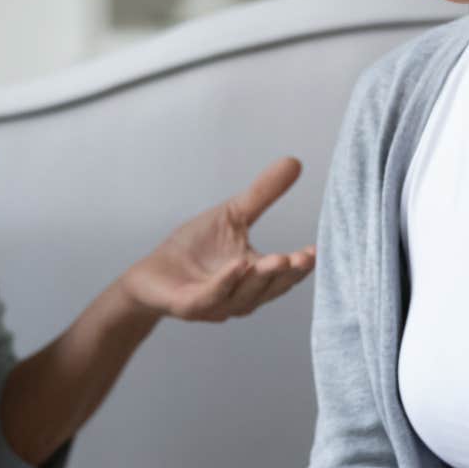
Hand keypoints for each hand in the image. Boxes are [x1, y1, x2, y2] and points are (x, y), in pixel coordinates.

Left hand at [119, 157, 317, 322]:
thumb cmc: (194, 247)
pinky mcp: (190, 306)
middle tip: (303, 258)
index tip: (317, 251)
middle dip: (287, 274)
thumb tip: (295, 162)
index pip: (284, 274)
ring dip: (261, 279)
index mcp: (255, 276)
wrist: (151, 274)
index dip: (301, 266)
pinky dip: (225, 283)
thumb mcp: (232, 214)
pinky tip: (238, 265)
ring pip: (245, 295)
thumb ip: (263, 194)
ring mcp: (217, 304)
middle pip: (270, 288)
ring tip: (278, 259)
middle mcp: (241, 296)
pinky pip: (211, 297)